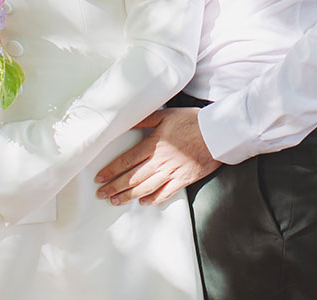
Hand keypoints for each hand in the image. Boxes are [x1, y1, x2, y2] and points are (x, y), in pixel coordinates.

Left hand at [95, 108, 220, 204]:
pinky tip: (143, 202)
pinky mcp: (183, 180)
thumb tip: (126, 121)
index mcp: (153, 144)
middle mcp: (160, 161)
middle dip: (115, 187)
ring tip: (116, 201)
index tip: (99, 178)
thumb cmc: (191, 121)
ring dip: (128, 195)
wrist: (216, 133)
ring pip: (145, 188)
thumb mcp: (165, 114)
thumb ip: (144, 119)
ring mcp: (171, 172)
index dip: (111, 170)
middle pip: (132, 177)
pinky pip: (165, 193)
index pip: (127, 160)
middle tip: (101, 194)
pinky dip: (153, 199)